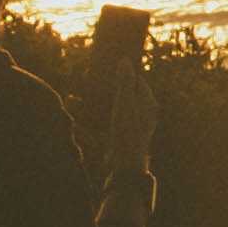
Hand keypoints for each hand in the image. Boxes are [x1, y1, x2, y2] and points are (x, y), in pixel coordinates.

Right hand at [84, 47, 157, 181]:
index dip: (125, 72)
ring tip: (80, 94)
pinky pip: (106, 121)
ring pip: (113, 107)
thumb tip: (125, 61)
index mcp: (148, 103)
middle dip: (108, 86)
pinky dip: (93, 116)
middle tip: (92, 77)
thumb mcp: (125, 103)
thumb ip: (125, 82)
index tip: (110, 64)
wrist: (124, 165)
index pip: (138, 81)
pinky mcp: (120, 136)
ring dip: (97, 101)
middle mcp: (142, 113)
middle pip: (125, 93)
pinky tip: (79, 110)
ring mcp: (131, 125)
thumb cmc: (128, 132)